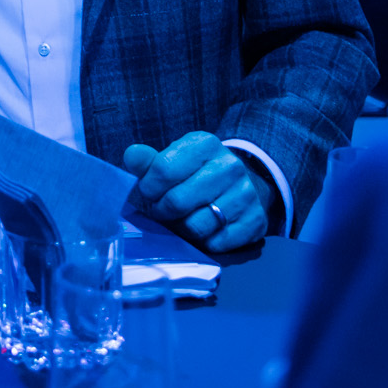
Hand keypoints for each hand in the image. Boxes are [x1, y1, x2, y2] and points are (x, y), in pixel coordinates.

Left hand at [122, 132, 269, 253]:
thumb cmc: (196, 173)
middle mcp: (230, 166)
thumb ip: (148, 161)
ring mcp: (246, 194)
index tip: (149, 192)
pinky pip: (217, 243)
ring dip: (182, 229)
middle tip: (163, 210)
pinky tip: (204, 230)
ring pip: (197, 226)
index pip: (163, 170)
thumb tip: (132, 156)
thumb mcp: (173, 159)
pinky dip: (204, 243)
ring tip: (182, 220)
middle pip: (177, 202)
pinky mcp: (256, 222)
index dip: (149, 188)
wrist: (241, 184)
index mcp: (205, 144)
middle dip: (162, 211)